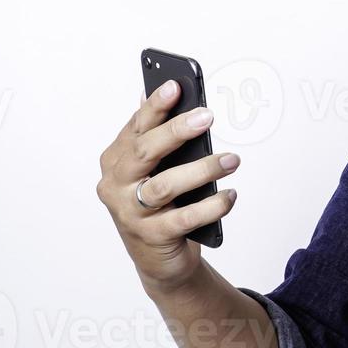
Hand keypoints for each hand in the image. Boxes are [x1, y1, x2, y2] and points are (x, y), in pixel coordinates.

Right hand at [96, 79, 239, 296]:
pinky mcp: (151, 237)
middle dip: (176, 131)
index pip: (136, 128)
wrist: (159, 261)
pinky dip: (211, 206)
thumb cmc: (160, 207)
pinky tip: (230, 196)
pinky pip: (184, 218)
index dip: (154, 106)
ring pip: (165, 185)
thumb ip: (153, 137)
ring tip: (232, 160)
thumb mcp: (154, 170)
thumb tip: (156, 94)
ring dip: (202, 170)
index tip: (175, 86)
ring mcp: (130, 213)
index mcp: (115, 161)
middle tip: (207, 117)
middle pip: (145, 151)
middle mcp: (116, 185)